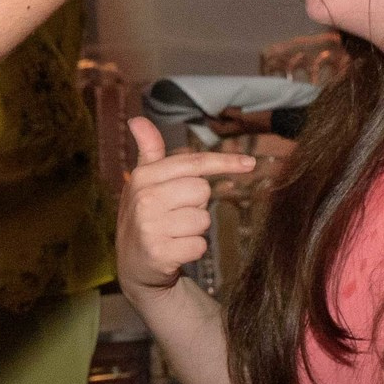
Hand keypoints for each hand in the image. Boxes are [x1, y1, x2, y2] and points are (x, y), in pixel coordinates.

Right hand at [115, 116, 258, 297]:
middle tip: (176, 213)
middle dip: (196, 204)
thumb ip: (148, 151)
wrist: (133, 265)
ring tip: (173, 233)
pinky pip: (199, 245)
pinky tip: (175, 251)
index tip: (250, 163)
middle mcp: (144, 198)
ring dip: (195, 229)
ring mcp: (150, 226)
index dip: (223, 162)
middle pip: (201, 190)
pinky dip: (193, 250)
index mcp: (143, 176)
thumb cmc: (146, 216)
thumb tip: (138, 119)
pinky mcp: (159, 253)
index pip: (192, 163)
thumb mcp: (143, 182)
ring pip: (202, 220)